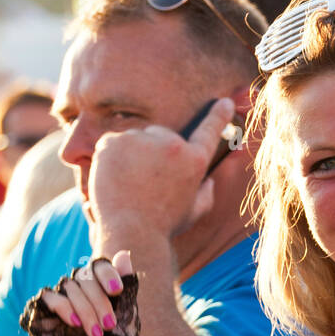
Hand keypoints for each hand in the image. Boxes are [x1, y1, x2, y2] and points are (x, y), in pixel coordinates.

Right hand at [38, 251, 130, 335]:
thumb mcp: (127, 318)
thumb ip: (126, 288)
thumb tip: (124, 254)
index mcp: (99, 286)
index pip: (99, 266)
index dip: (108, 274)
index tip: (117, 291)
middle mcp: (79, 288)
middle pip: (85, 277)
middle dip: (99, 301)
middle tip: (110, 325)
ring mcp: (61, 298)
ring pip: (69, 286)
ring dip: (85, 308)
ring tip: (96, 333)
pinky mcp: (43, 310)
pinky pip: (49, 296)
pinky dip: (63, 307)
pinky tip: (74, 323)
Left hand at [88, 98, 234, 238]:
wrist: (131, 233)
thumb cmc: (164, 227)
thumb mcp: (193, 212)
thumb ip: (206, 193)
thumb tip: (209, 180)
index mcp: (195, 161)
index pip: (209, 131)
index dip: (218, 116)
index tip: (224, 101)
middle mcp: (172, 145)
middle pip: (160, 135)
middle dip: (153, 151)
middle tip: (146, 182)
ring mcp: (142, 141)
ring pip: (134, 139)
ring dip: (131, 155)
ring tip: (129, 185)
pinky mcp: (115, 141)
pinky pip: (112, 142)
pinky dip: (110, 157)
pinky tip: (113, 179)